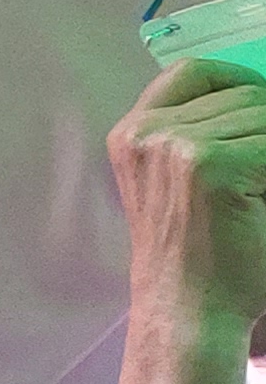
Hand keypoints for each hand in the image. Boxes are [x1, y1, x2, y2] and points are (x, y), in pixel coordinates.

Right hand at [111, 62, 265, 333]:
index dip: (237, 80)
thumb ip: (201, 134)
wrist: (190, 311)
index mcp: (132, 133)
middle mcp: (147, 133)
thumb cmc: (195, 253)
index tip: (262, 102)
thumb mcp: (175, 181)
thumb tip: (258, 99)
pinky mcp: (212, 166)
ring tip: (262, 190)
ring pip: (264, 115)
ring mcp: (177, 147)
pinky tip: (264, 200)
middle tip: (263, 175)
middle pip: (241, 94)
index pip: (192, 73)